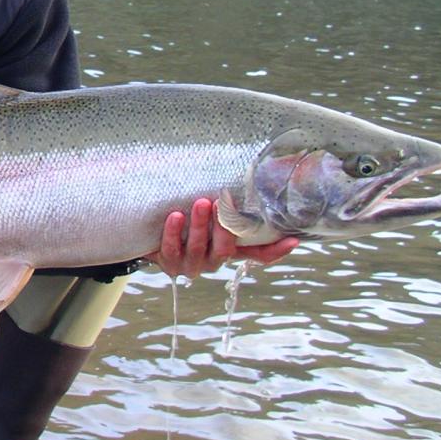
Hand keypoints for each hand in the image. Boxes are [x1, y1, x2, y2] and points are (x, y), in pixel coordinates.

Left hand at [146, 198, 297, 279]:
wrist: (147, 230)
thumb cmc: (184, 214)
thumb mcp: (206, 210)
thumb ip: (223, 204)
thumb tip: (243, 174)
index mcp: (228, 248)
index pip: (257, 254)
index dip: (275, 250)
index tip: (293, 240)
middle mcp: (213, 260)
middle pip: (224, 250)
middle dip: (224, 227)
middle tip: (220, 201)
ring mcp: (191, 264)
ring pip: (198, 250)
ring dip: (200, 226)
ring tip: (200, 203)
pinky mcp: (169, 264)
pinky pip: (172, 250)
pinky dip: (173, 233)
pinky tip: (175, 216)